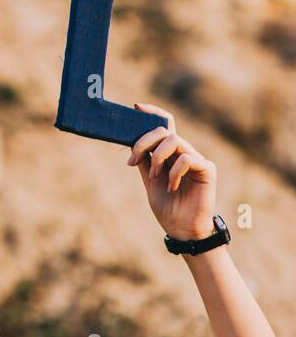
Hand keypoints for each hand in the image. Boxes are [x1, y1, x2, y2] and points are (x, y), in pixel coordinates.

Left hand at [129, 103, 216, 240]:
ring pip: (174, 140)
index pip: (165, 125)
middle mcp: (184, 152)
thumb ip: (143, 159)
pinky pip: (187, 159)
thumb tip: (130, 139)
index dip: (152, 112)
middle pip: (164, 130)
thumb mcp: (149, 179)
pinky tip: (172, 187)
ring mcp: (197, 160)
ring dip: (157, 157)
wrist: (181, 229)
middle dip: (143, 141)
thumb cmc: (167, 206)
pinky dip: (174, 172)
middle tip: (134, 160)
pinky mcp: (207, 170)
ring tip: (154, 176)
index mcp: (170, 153)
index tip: (136, 107)